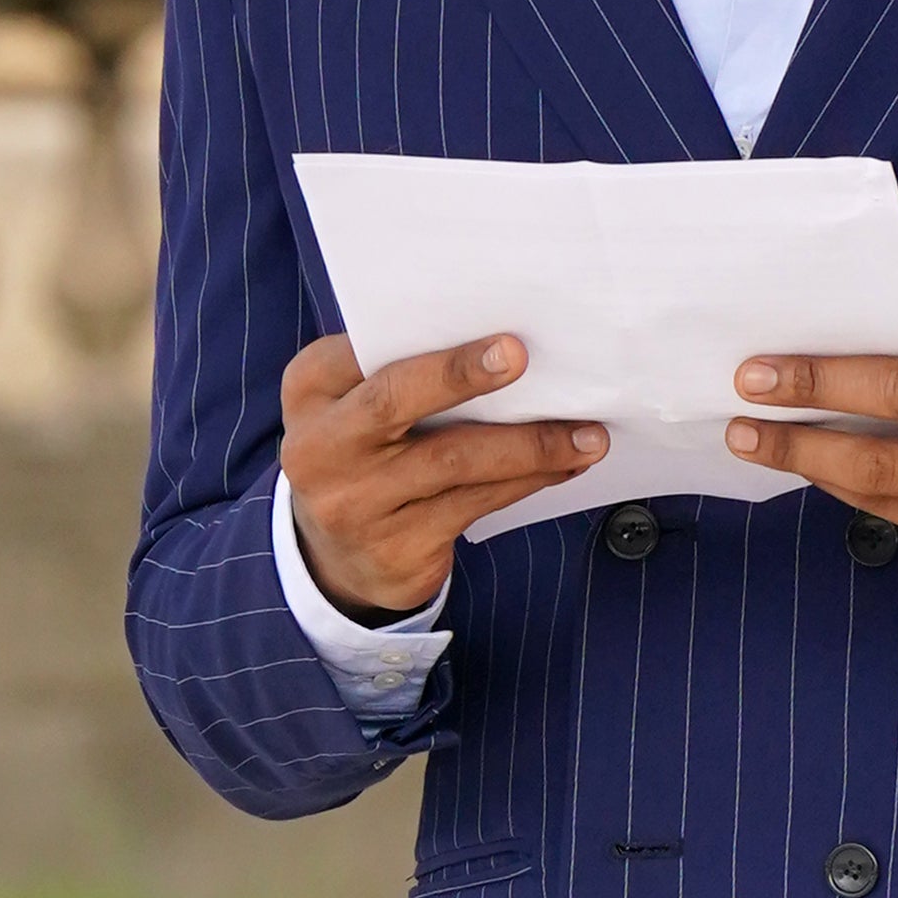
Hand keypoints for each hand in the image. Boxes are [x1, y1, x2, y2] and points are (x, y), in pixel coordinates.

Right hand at [282, 332, 606, 615]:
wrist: (336, 556)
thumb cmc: (365, 452)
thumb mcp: (354, 405)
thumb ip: (400, 370)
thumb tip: (502, 348)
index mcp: (311, 391)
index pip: (364, 355)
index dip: (430, 350)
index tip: (504, 342)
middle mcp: (320, 448)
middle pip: (394, 401)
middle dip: (461, 376)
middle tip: (524, 359)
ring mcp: (355, 505)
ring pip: (453, 462)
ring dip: (529, 445)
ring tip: (586, 434)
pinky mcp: (395, 550)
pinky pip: (473, 506)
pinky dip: (526, 481)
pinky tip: (563, 467)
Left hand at [725, 301, 897, 581]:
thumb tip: (858, 328)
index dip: (859, 335)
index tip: (787, 337)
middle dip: (814, 388)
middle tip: (751, 381)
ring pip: (883, 471)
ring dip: (805, 452)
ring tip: (751, 436)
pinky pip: (894, 514)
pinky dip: (842, 487)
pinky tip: (807, 467)